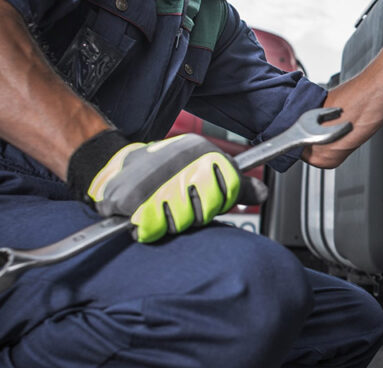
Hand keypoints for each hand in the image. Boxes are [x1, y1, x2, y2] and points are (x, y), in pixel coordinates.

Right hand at [69, 132, 264, 242]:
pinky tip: (145, 214)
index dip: (218, 201)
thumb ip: (236, 185)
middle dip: (193, 214)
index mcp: (203, 152)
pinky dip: (148, 229)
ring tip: (160, 205)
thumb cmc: (167, 171)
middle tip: (178, 202)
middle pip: (206, 210)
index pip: (230, 189)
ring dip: (170, 222)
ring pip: (180, 223)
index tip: (205, 197)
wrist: (119, 165)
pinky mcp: (131, 199)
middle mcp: (181, 162)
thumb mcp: (205, 170)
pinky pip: (152, 230)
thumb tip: (263, 194)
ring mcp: (157, 180)